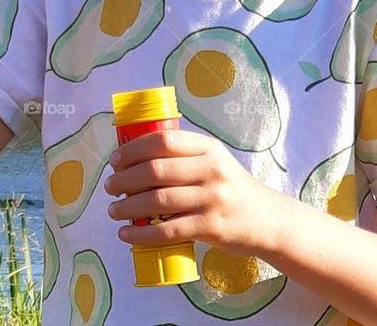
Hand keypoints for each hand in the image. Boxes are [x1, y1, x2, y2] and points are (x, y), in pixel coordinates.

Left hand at [103, 128, 281, 257]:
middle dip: (125, 178)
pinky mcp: (210, 228)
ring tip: (113, 209)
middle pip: (156, 169)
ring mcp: (211, 199)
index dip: (134, 148)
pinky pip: (168, 231)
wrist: (266, 219)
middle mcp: (211, 169)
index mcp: (208, 148)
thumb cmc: (231, 188)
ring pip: (158, 200)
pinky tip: (127, 234)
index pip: (164, 140)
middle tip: (110, 186)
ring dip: (128, 206)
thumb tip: (135, 158)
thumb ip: (185, 156)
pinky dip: (142, 234)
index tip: (115, 159)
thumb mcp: (215, 161)